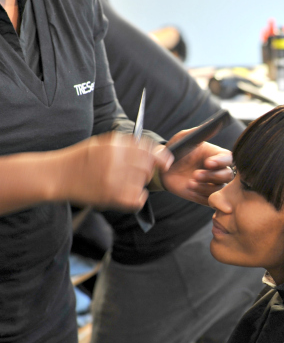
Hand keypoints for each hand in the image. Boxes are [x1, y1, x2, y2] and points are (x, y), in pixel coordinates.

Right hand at [58, 133, 172, 210]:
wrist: (58, 176)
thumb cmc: (80, 159)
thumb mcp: (101, 143)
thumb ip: (125, 145)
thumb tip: (152, 149)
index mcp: (113, 147)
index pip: (147, 149)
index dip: (160, 155)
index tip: (166, 161)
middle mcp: (115, 162)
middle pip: (148, 167)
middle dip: (146, 170)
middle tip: (132, 173)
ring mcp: (114, 181)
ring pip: (143, 183)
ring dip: (138, 184)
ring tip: (122, 183)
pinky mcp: (111, 198)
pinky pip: (138, 199)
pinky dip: (136, 198)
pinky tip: (126, 194)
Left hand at [161, 133, 233, 205]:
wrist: (161, 169)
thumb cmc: (175, 150)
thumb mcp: (184, 137)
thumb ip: (200, 132)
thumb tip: (215, 123)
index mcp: (215, 155)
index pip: (228, 158)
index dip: (221, 161)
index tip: (208, 162)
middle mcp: (216, 170)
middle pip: (227, 176)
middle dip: (213, 176)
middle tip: (196, 175)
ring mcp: (210, 184)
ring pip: (219, 190)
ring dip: (205, 187)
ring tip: (190, 183)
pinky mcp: (203, 196)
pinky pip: (209, 201)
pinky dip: (201, 196)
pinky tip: (190, 190)